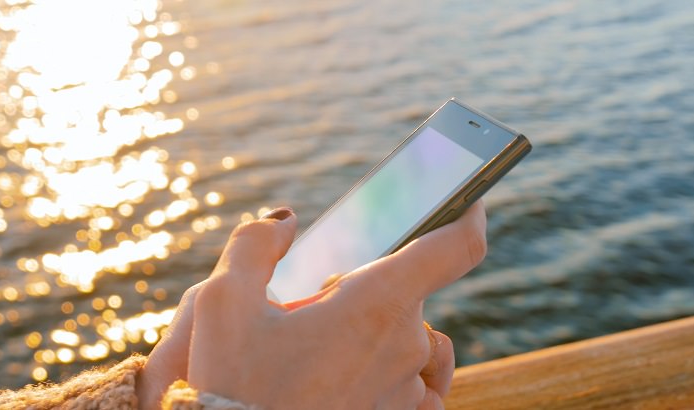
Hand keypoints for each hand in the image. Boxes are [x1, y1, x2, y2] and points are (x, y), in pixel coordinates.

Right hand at [187, 202, 485, 408]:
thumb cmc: (233, 386)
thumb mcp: (224, 302)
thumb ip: (255, 245)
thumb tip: (285, 222)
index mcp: (375, 303)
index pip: (455, 247)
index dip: (469, 213)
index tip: (469, 200)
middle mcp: (406, 346)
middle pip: (410, 294)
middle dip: (368, 290)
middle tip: (314, 309)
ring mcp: (409, 391)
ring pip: (419, 342)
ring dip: (386, 332)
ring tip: (332, 345)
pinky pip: (424, 390)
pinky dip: (404, 376)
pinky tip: (364, 378)